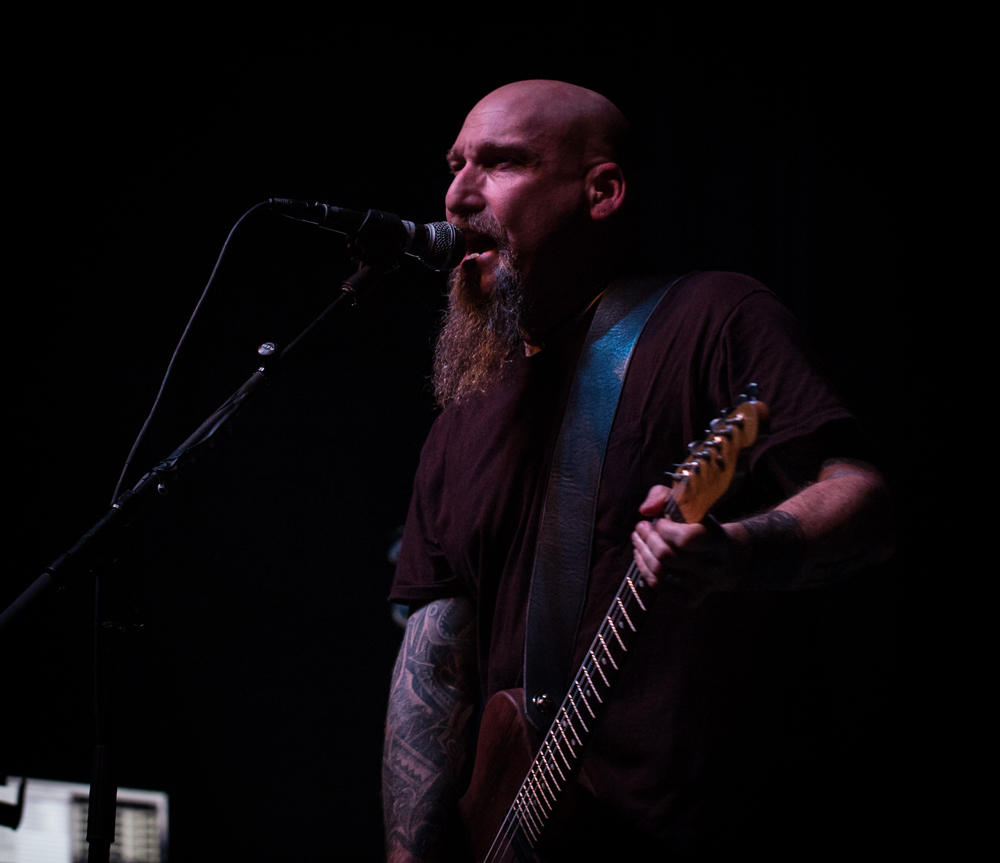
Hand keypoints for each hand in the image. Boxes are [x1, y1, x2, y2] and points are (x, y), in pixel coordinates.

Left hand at [630, 485, 737, 600]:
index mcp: (716, 541)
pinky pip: (658, 585)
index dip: (665, 528)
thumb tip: (645, 509)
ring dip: (642, 552)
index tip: (659, 520)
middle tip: (640, 527)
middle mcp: (712, 567)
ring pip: (660, 572)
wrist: (724, 558)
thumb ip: (663, 496)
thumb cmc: (699, 526)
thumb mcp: (687, 503)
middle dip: (647, 539)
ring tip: (637, 539)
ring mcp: (702, 586)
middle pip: (667, 556)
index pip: (686, 539)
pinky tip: (641, 555)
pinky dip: (643, 568)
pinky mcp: (690, 600)